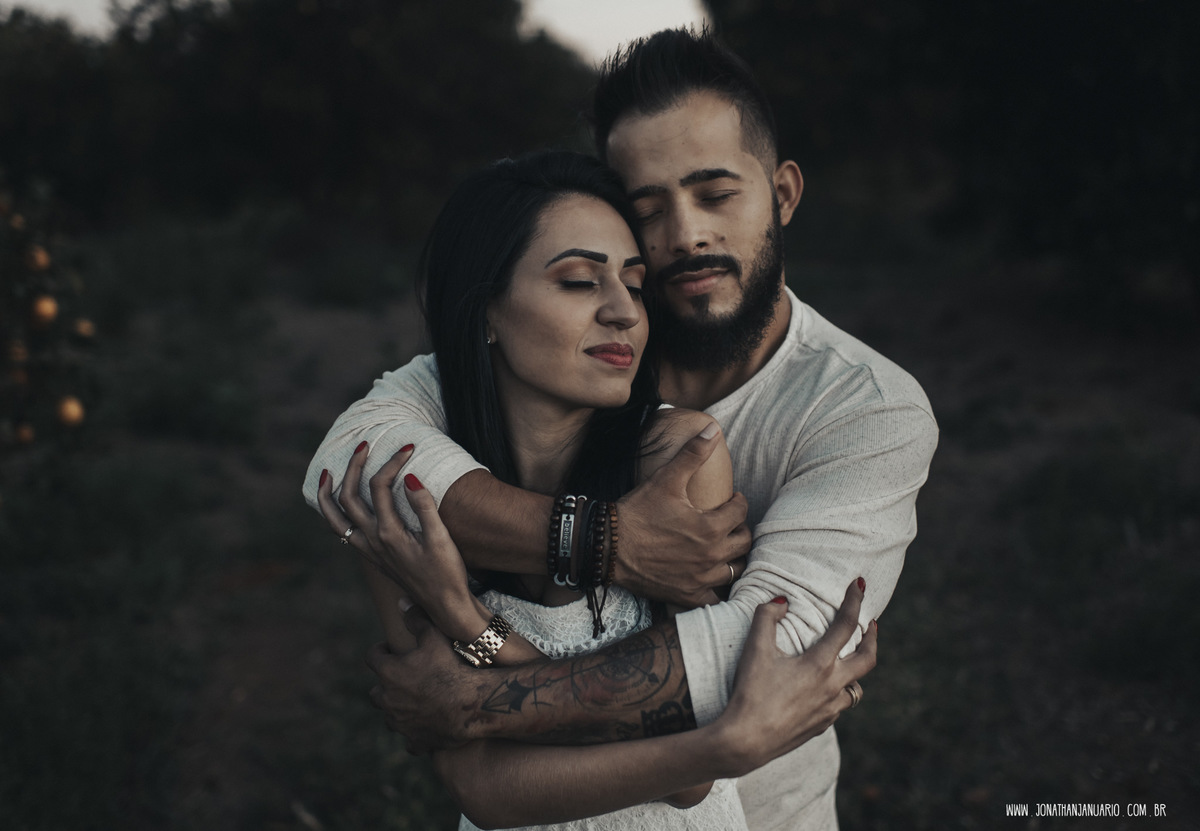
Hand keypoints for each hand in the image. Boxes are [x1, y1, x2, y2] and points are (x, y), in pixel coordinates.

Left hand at [316, 442, 477, 636]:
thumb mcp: (441, 538)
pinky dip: (334, 514)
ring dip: (328, 494)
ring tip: (328, 473)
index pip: (381, 486)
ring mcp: (369, 550)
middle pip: (348, 496)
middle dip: (353, 467)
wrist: (444, 606)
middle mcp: (372, 541)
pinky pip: (341, 532)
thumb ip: (424, 506)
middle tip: (364, 446)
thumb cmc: (446, 573)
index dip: (393, 462)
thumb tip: (409, 477)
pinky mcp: (373, 556)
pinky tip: (341, 505)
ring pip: (334, 519)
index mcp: (389, 533)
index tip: (409, 447)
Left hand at [366, 608, 479, 752]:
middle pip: (376, 692)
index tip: (392, 648)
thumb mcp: (435, 637)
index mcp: (388, 673)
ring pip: (390, 716)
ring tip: (415, 701)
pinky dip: (415, 733)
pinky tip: (425, 727)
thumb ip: (416, 619)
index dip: (381, 650)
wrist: (469, 705)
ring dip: (398, 709)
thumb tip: (403, 603)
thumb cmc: (451, 668)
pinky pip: (409, 741)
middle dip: (386, 684)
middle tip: (405, 677)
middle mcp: (388, 700)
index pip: (372, 657)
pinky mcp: (415, 741)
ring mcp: (400, 723)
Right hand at [616, 426, 751, 606]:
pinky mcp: (687, 596)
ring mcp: (700, 579)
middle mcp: (711, 556)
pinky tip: (712, 578)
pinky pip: (716, 599)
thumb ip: (692, 454)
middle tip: (728, 522)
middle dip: (739, 529)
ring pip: (735, 570)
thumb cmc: (637, 512)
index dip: (737, 502)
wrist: (608, 547)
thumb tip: (712, 429)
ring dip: (733, 558)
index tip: (731, 499)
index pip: (741, 512)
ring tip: (723, 547)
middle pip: (744, 542)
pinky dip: (718, 590)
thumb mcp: (666, 479)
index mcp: (711, 527)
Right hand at [713, 579, 877, 776]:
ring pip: (855, 688)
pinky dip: (837, 693)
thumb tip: (780, 600)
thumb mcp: (754, 650)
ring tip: (846, 661)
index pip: (846, 624)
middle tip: (872, 625)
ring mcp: (830, 710)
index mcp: (820, 664)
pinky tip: (823, 691)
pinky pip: (839, 706)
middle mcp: (832, 687)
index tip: (860, 584)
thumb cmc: (751, 693)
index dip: (855, 600)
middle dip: (873, 638)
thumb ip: (766, 618)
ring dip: (854, 671)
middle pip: (868, 659)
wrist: (746, 741)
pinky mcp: (821, 726)